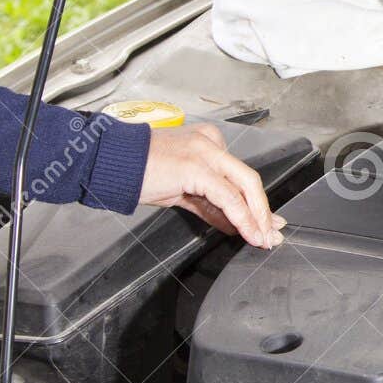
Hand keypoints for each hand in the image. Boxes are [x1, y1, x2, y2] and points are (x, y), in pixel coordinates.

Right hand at [139, 124, 284, 247]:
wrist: (110, 163)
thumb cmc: (139, 173)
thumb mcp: (181, 191)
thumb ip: (209, 205)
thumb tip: (232, 223)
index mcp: (208, 143)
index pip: (238, 178)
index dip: (255, 204)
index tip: (265, 224)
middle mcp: (211, 143)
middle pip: (248, 180)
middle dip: (263, 211)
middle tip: (272, 235)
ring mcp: (205, 152)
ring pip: (243, 187)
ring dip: (256, 218)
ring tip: (262, 239)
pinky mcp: (196, 167)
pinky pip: (227, 196)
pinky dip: (241, 217)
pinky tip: (247, 232)